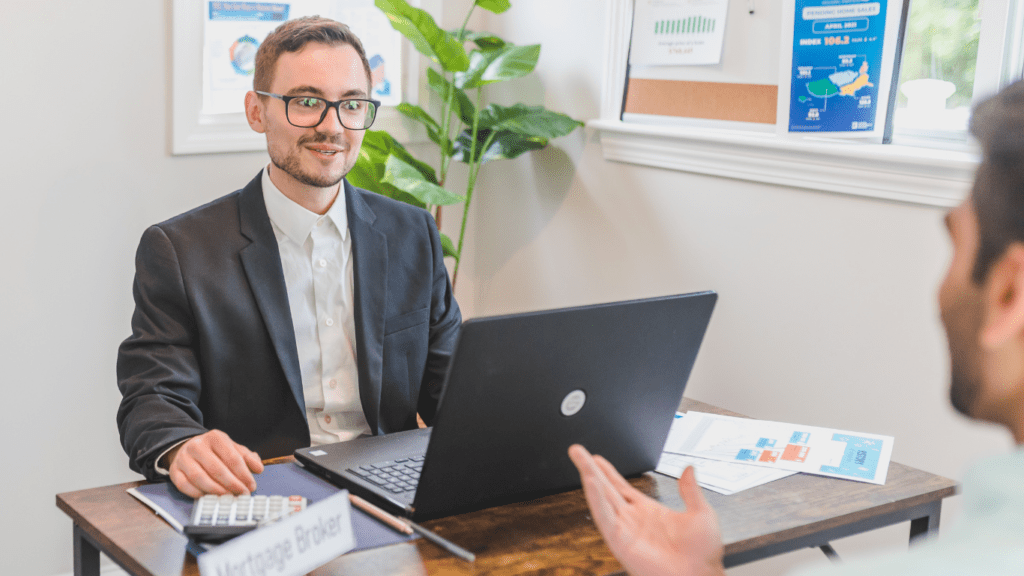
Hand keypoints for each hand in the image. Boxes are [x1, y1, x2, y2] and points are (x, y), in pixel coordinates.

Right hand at [166, 430, 263, 497]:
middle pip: (216, 469)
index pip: (232, 457)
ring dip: (216, 490)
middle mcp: (198, 446)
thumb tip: (258, 468)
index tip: (251, 485)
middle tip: (242, 493)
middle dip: (232, 484)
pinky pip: (184, 485)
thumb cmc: (214, 451)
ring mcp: (184, 458)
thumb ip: (247, 457)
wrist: (188, 447)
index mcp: (215, 437)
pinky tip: (209, 497)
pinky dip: (197, 493)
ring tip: (228, 497)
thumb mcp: (232, 448)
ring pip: (199, 477)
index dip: (243, 474)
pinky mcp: (174, 471)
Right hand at [568, 444, 725, 575]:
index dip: (608, 471)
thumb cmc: (702, 555)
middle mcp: (633, 519)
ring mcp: (625, 529)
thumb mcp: (701, 514)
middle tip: (577, 450)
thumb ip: (691, 491)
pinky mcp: (620, 541)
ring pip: (601, 498)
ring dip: (589, 477)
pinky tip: (590, 482)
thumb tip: (689, 470)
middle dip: (590, 468)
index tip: (596, 458)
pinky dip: (595, 499)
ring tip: (580, 459)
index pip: (621, 486)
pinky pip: (604, 517)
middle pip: (606, 488)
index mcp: (649, 511)